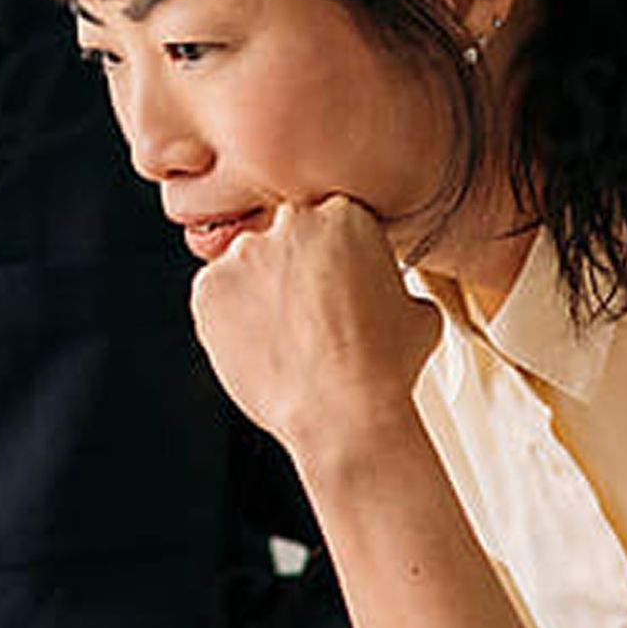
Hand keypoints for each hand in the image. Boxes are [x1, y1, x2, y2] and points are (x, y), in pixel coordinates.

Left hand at [190, 196, 439, 465]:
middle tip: (307, 312)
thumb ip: (394, 283)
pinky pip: (215, 297)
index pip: (328, 223)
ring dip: (258, 293)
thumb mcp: (418, 312)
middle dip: (292, 268)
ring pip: (246, 266)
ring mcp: (243, 254)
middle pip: (284, 238)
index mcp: (344, 215)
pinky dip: (228, 318)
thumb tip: (392, 294)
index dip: (331, 259)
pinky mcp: (208, 289)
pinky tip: (257, 346)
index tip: (333, 284)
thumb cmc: (385, 368)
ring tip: (283, 337)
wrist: (342, 412)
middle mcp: (290, 223)